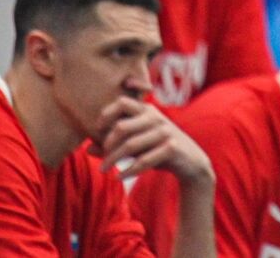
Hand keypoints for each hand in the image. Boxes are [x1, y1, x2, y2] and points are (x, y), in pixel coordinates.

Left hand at [96, 97, 213, 184]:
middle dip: (107, 144)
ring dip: (112, 160)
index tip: (97, 130)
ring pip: (130, 145)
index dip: (106, 115)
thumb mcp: (136, 145)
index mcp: (147, 110)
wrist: (191, 161)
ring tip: (103, 170)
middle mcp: (156, 118)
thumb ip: (115, 144)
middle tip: (102, 157)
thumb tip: (88, 149)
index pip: (122, 103)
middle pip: (121, 127)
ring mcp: (165, 132)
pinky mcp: (172, 147)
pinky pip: (144, 160)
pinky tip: (119, 177)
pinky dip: (128, 171)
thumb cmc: (158, 149)